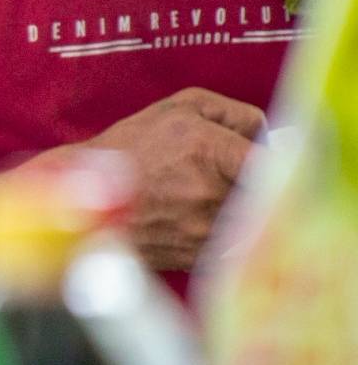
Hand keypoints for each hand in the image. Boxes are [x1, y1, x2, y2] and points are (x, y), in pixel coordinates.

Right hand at [72, 88, 262, 268]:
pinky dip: (228, 231)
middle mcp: (209, 193)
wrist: (84, 200)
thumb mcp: (178, 108)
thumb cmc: (130, 147)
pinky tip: (197, 218)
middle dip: (258, 184)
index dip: (281, 163)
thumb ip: (234, 113)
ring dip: (243, 209)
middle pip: (267, 192)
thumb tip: (269, 137)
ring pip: (254, 219)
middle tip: (233, 174)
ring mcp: (204, 229)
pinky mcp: (199, 256)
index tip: (274, 161)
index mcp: (207, 149)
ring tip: (205, 196)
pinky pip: (235, 242)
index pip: (275, 164)